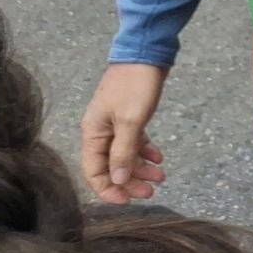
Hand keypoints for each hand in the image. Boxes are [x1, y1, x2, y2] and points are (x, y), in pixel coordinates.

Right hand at [80, 63, 168, 204]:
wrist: (146, 51)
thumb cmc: (136, 84)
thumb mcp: (131, 120)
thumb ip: (123, 152)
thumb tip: (117, 180)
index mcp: (92, 133)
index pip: (94, 172)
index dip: (108, 189)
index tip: (127, 200)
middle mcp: (100, 131)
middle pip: (111, 166)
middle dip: (129, 181)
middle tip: (151, 191)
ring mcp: (114, 123)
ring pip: (124, 154)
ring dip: (140, 168)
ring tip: (160, 177)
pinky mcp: (129, 116)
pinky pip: (134, 140)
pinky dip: (145, 150)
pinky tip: (159, 158)